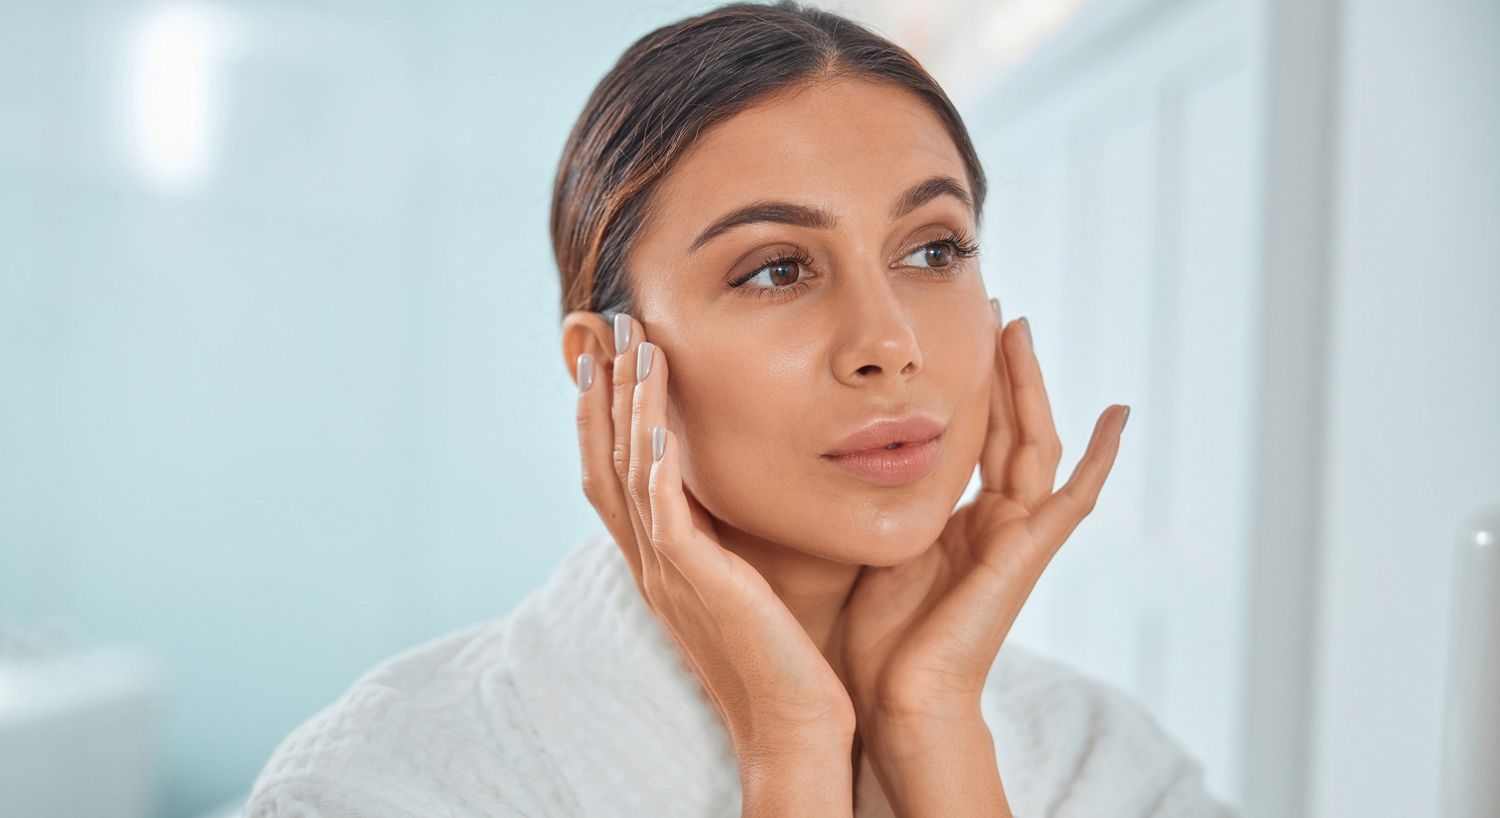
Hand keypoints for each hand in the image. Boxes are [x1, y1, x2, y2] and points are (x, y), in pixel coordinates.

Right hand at [574, 311, 856, 771]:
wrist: (793, 728)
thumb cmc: (782, 659)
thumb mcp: (744, 583)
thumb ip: (727, 538)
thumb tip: (737, 490)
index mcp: (659, 561)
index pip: (614, 471)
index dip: (604, 411)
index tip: (610, 353)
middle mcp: (649, 563)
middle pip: (602, 460)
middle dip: (599, 392)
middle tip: (601, 327)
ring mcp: (666, 574)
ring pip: (625, 474)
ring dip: (624, 406)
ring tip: (631, 344)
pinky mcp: (696, 583)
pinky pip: (662, 512)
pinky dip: (651, 460)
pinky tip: (654, 416)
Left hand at [837, 311, 1128, 725]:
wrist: (900, 695)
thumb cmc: (878, 636)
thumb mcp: (873, 543)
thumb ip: (879, 499)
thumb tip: (842, 450)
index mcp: (958, 520)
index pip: (973, 436)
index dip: (970, 385)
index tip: (958, 332)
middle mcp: (994, 521)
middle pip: (1006, 427)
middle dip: (1000, 368)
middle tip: (994, 308)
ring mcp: (1017, 534)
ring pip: (1033, 441)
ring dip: (1029, 385)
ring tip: (1020, 329)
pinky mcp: (1030, 552)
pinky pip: (1075, 495)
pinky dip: (1101, 456)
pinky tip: (1118, 414)